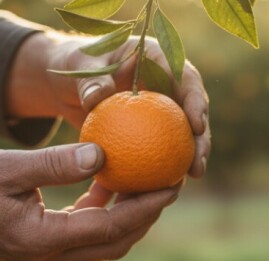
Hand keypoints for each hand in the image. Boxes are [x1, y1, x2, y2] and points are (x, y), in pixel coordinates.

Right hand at [0, 144, 178, 260]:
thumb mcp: (8, 167)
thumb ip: (57, 164)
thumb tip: (104, 155)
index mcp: (43, 240)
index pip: (111, 228)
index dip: (147, 208)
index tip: (172, 186)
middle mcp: (49, 257)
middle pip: (116, 243)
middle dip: (147, 216)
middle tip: (169, 185)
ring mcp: (45, 258)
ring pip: (103, 244)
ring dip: (128, 217)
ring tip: (146, 183)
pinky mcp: (41, 250)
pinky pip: (84, 237)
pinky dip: (103, 215)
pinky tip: (108, 184)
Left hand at [7, 32, 210, 178]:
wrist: (67, 84)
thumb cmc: (75, 65)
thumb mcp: (78, 66)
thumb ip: (89, 80)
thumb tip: (96, 98)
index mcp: (159, 59)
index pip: (186, 78)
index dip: (196, 101)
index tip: (196, 125)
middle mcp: (168, 86)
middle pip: (192, 113)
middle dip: (200, 141)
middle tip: (198, 166)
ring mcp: (161, 112)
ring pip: (181, 138)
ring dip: (187, 162)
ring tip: (185, 183)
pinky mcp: (150, 133)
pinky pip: (158, 153)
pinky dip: (157, 172)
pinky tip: (155, 193)